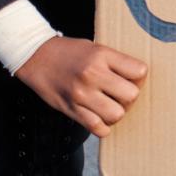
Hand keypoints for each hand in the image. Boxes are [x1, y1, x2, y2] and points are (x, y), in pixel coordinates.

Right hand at [14, 37, 147, 137]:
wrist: (35, 56)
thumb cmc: (69, 51)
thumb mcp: (96, 47)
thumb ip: (116, 62)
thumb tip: (138, 80)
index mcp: (102, 55)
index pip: (139, 71)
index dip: (139, 77)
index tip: (132, 78)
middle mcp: (92, 74)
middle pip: (131, 95)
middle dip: (130, 97)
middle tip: (121, 94)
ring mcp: (80, 94)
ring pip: (116, 114)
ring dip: (117, 112)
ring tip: (111, 106)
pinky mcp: (70, 109)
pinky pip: (96, 127)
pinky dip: (103, 127)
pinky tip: (101, 119)